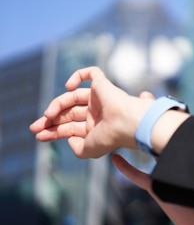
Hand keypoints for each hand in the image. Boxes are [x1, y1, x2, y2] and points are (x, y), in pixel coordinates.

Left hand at [29, 66, 151, 158]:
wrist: (126, 123)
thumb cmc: (111, 138)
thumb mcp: (88, 151)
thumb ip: (76, 148)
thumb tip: (69, 138)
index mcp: (96, 128)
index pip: (70, 128)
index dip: (53, 131)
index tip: (38, 136)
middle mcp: (97, 112)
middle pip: (68, 113)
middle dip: (50, 120)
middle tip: (35, 127)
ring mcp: (100, 98)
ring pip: (72, 97)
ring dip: (56, 104)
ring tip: (48, 114)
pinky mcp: (103, 85)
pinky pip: (91, 73)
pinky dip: (78, 76)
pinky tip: (68, 86)